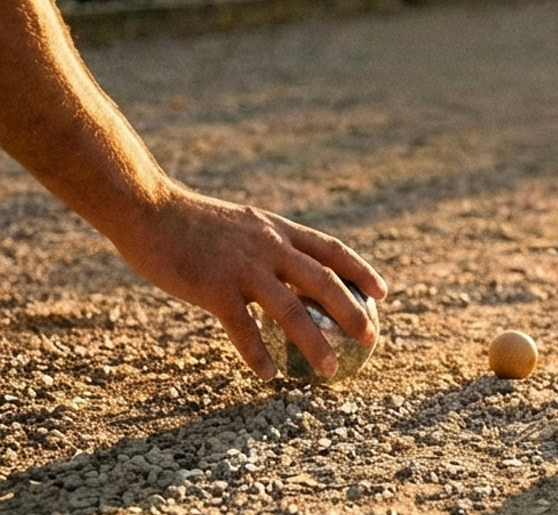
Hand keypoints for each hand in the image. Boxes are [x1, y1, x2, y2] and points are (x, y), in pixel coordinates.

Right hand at [110, 183, 387, 379]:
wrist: (147, 208)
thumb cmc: (188, 221)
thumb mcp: (240, 226)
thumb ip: (265, 245)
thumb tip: (284, 268)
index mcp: (277, 231)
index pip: (332, 250)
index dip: (361, 271)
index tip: (383, 293)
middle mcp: (269, 247)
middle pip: (324, 281)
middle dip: (353, 311)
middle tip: (372, 338)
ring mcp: (243, 267)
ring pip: (292, 310)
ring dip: (315, 342)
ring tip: (331, 370)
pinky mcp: (213, 287)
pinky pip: (243, 327)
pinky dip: (258, 353)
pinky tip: (269, 375)